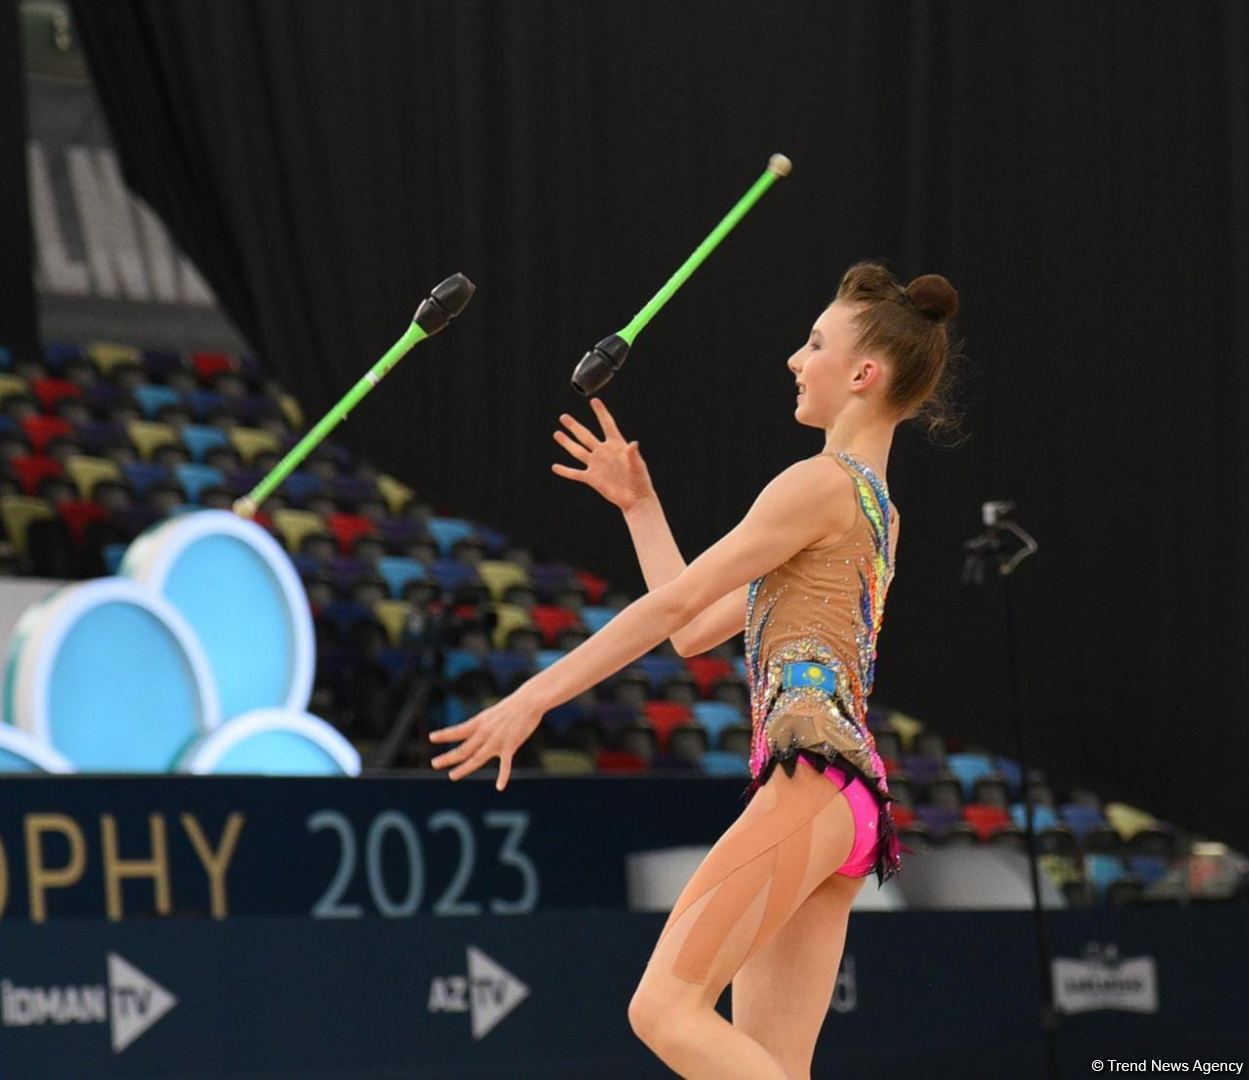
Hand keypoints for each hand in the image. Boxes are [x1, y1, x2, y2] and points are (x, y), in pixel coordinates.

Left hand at [428, 689, 543, 790]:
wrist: (529, 701)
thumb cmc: (511, 707)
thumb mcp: (491, 714)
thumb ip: (482, 726)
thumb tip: (472, 732)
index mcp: (480, 722)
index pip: (458, 730)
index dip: (444, 734)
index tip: (431, 737)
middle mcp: (485, 733)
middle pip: (463, 748)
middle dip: (448, 757)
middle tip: (434, 763)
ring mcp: (497, 741)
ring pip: (477, 758)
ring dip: (464, 768)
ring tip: (452, 776)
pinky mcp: (510, 746)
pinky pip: (506, 765)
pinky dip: (503, 776)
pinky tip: (500, 787)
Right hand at [551, 397, 654, 511]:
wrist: (635, 499)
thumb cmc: (641, 481)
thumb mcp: (638, 467)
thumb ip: (634, 455)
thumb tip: (633, 443)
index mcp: (616, 445)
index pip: (607, 424)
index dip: (601, 412)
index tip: (594, 401)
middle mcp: (603, 452)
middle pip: (585, 436)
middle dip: (574, 426)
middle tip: (563, 417)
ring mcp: (596, 465)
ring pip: (577, 451)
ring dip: (567, 443)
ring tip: (556, 433)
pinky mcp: (592, 479)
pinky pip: (575, 473)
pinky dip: (565, 471)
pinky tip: (555, 467)